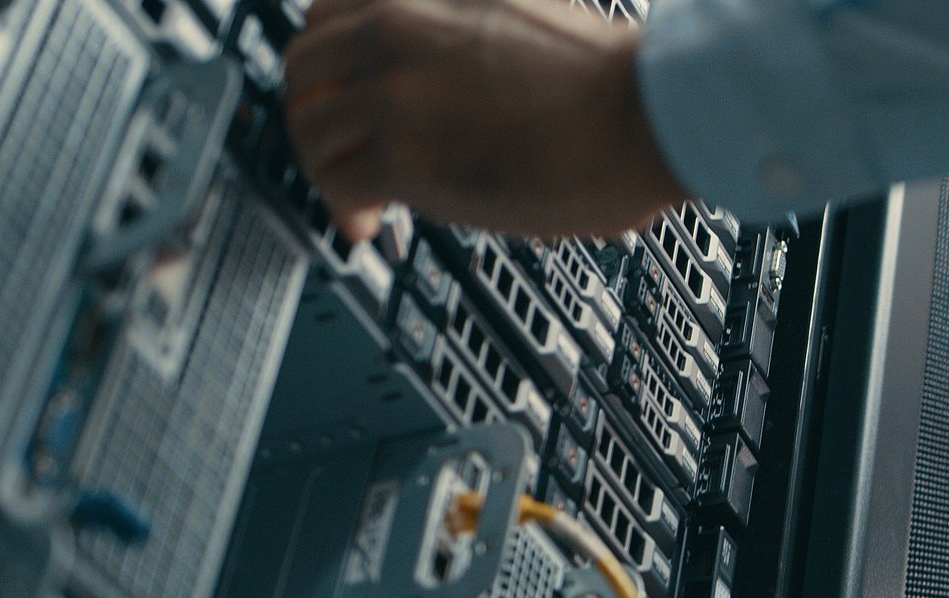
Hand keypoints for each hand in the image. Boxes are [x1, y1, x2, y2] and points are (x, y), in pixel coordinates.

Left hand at [282, 0, 688, 244]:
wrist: (644, 114)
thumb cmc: (612, 77)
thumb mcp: (525, 7)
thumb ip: (469, 27)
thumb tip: (462, 74)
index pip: (326, 17)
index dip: (328, 66)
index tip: (342, 97)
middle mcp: (393, 27)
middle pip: (304, 71)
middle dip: (315, 119)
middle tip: (339, 155)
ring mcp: (393, 90)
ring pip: (309, 129)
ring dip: (325, 169)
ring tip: (357, 200)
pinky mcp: (404, 156)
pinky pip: (336, 184)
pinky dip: (343, 210)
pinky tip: (367, 225)